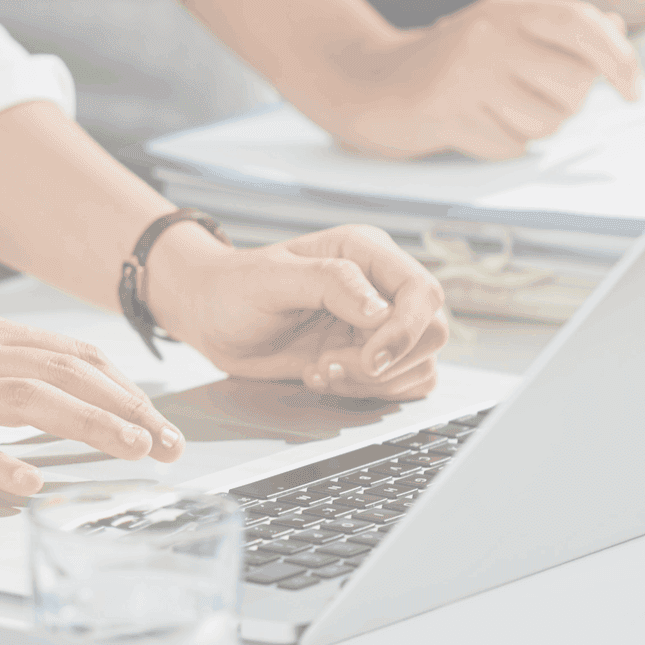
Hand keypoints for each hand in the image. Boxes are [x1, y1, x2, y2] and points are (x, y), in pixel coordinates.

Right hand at [0, 311, 182, 495]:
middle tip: (168, 441)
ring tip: (131, 449)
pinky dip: (2, 462)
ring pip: (30, 398)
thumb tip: (77, 401)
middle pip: (66, 372)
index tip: (161, 420)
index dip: (126, 387)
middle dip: (128, 407)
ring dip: (90, 423)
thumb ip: (8, 378)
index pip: (75, 356)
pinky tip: (32, 481)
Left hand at [149, 224, 448, 401]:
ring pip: (422, 363)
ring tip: (321, 370)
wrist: (212, 316)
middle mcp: (381, 286)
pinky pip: (404, 383)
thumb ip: (330, 283)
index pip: (421, 291)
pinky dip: (371, 392)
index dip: (406, 331)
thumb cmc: (234, 288)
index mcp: (366, 253)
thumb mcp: (272, 278)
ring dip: (374, 381)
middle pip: (432, 331)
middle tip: (331, 365)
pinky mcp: (371, 356)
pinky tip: (327, 378)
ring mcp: (379, 324)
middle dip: (387, 362)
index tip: (370, 358)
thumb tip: (381, 311)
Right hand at [318, 0, 641, 161]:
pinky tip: (477, 123)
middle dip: (567, 102)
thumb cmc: (449, 58)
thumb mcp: (502, 26)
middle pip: (573, 84)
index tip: (633, 89)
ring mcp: (469, 74)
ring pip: (548, 121)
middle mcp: (491, 34)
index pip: (582, 25)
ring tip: (500, 109)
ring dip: (535, 126)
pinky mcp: (451, 114)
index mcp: (509, 8)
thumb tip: (613, 27)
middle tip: (533, 96)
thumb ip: (558, 27)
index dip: (620, 58)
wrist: (374, 82)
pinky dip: (503, 144)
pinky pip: (512, 146)